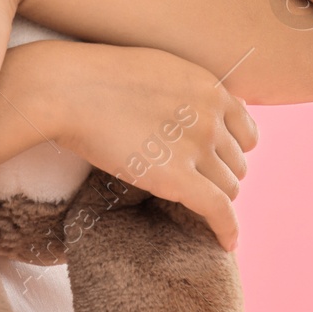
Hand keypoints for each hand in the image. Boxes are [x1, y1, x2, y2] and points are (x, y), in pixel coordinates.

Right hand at [50, 42, 257, 251]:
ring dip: (213, 195)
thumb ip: (190, 90)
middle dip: (217, 172)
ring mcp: (196, 148)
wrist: (65, 89)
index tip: (212, 159)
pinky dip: (226, 229)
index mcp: (209, 86)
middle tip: (187, 178)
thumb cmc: (97, 76)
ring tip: (186, 199)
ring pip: (229, 187)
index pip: (247, 132)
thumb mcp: (158, 68)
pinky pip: (218, 211)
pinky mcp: (177, 178)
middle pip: (237, 162)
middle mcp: (211, 117)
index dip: (230, 148)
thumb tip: (213, 108)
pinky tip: (225, 243)